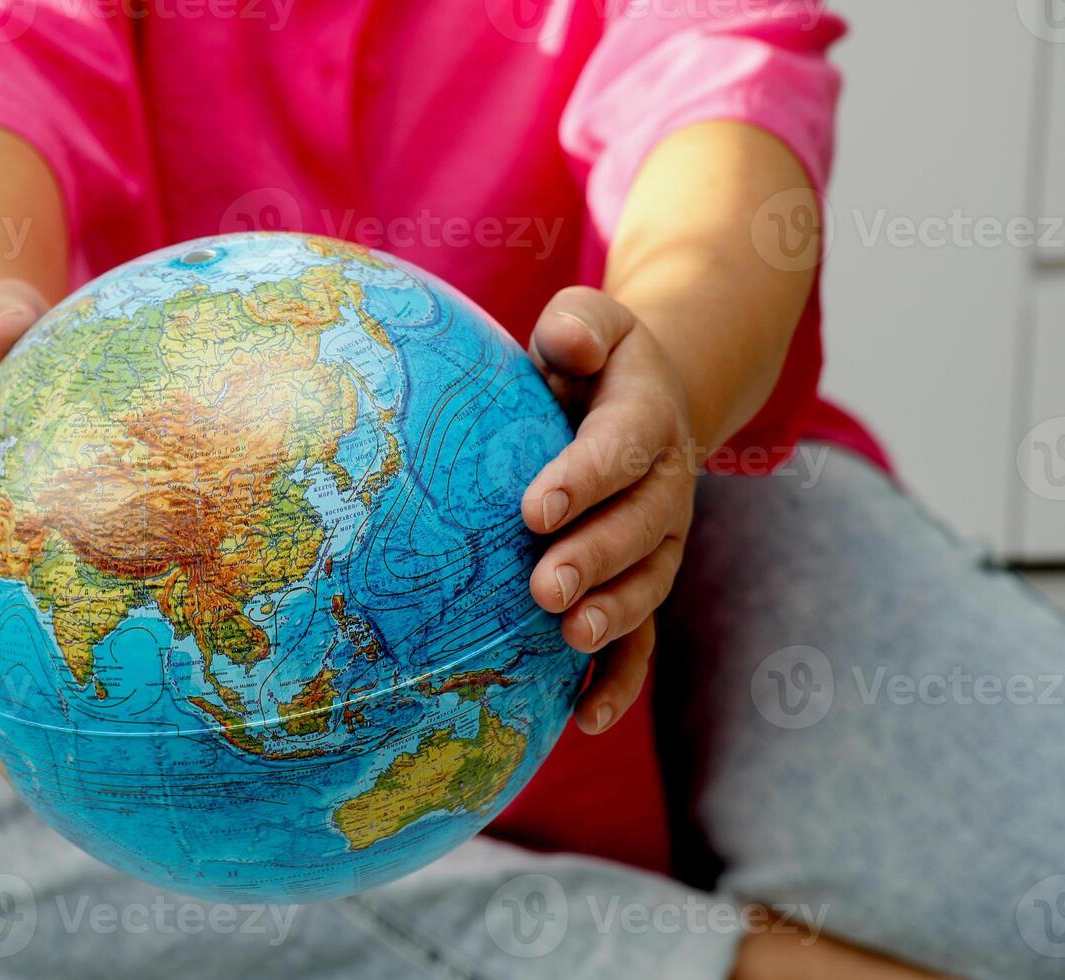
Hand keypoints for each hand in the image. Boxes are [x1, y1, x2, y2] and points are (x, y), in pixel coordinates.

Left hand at [522, 287, 697, 735]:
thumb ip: (578, 326)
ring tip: (568, 641)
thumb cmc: (590, 362)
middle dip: (595, 560)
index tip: (533, 509)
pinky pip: (640, 637)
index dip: (582, 479)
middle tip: (543, 589)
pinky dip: (619, 678)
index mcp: (645, 417)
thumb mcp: (588, 323)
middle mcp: (664, 485)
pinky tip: (585, 718)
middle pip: (640, 527)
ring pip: (647, 585)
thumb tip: (567, 346)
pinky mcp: (642, 582)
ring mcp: (659, 542)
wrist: (643, 399)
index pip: (618, 447)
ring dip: (612, 618)